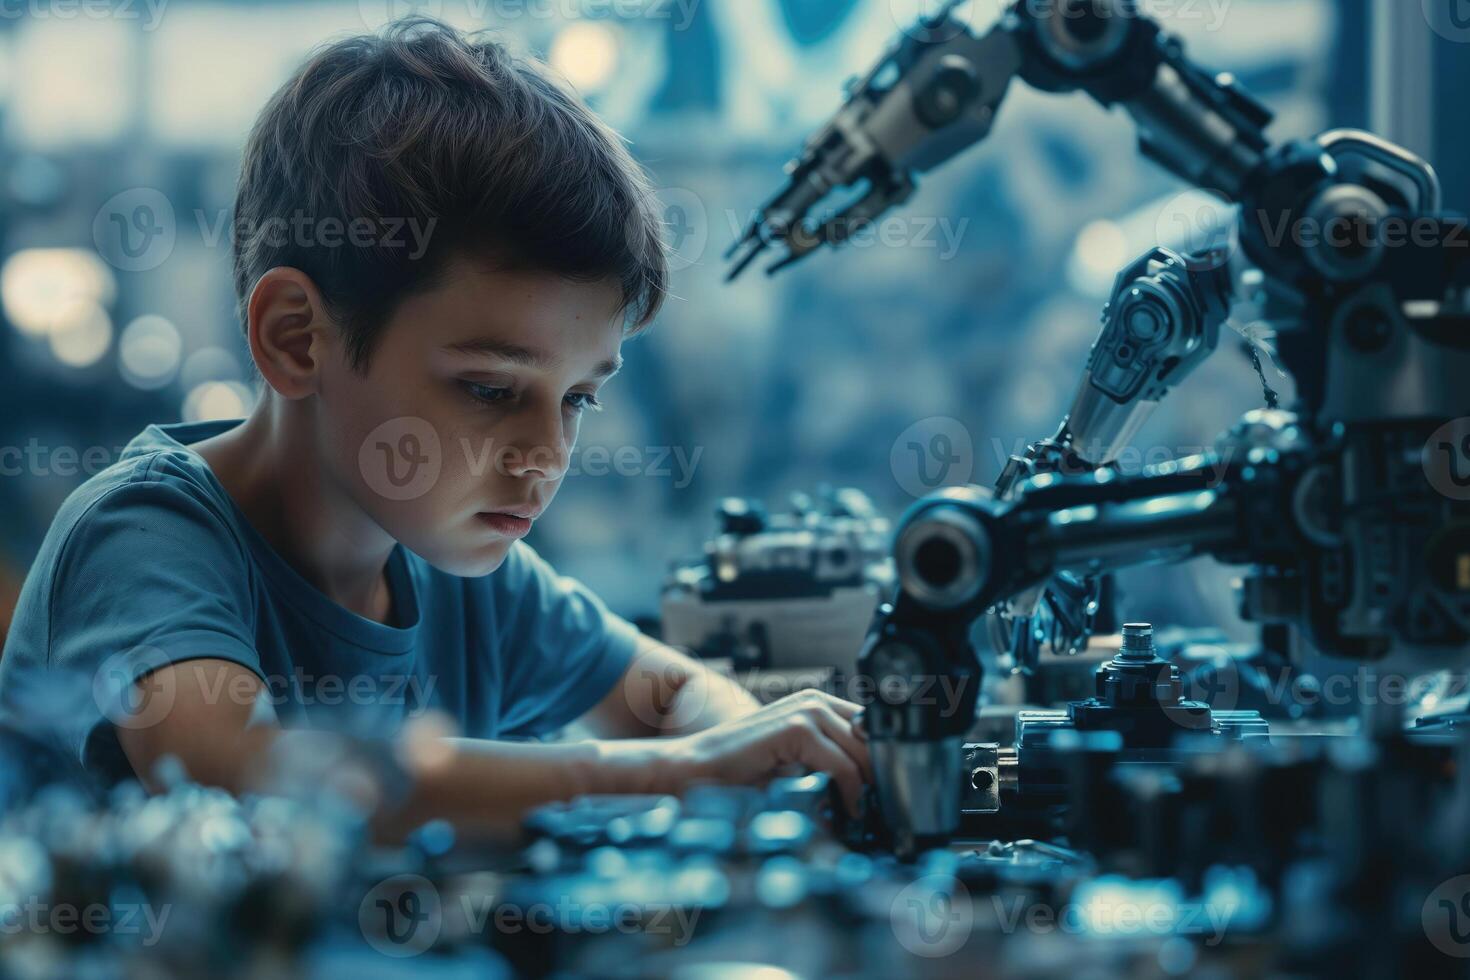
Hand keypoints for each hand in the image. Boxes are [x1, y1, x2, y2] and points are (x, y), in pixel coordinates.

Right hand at [667, 690, 871, 812]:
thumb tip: (876, 790)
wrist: (695, 770)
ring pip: (864, 753)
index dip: (885, 764)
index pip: (874, 731)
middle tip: (882, 814)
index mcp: (819, 704)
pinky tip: (845, 812)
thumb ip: (832, 765)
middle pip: (875, 741)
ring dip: (868, 789)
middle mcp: (816, 700)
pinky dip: (850, 793)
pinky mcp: (796, 727)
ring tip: (862, 816)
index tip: (888, 799)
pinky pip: (843, 765)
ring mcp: (806, 710)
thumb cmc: (742, 773)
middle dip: (882, 779)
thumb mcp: (798, 765)